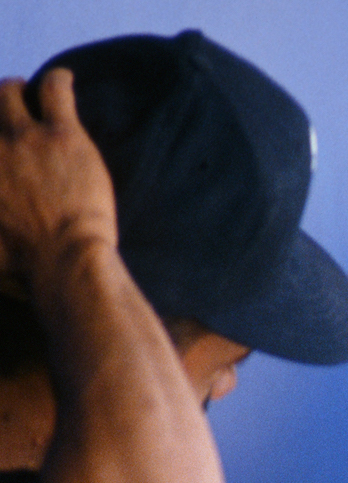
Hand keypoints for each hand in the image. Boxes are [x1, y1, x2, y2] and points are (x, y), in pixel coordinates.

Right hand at [0, 68, 117, 298]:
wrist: (63, 258)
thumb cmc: (22, 262)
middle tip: (8, 107)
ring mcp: (22, 136)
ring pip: (11, 92)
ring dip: (19, 90)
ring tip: (32, 92)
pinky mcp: (61, 134)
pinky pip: (54, 90)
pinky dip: (58, 81)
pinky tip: (64, 80)